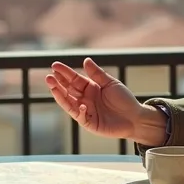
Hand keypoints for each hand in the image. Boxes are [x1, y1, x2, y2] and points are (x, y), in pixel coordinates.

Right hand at [45, 58, 164, 144]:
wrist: (135, 118)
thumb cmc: (124, 99)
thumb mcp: (111, 83)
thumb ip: (97, 74)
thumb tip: (85, 60)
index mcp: (90, 87)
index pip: (73, 79)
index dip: (64, 73)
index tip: (54, 65)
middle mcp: (85, 98)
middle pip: (68, 90)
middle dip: (57, 83)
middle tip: (48, 76)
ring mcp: (85, 111)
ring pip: (68, 103)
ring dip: (59, 95)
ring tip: (52, 86)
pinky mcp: (89, 123)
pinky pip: (79, 116)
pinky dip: (78, 110)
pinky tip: (80, 104)